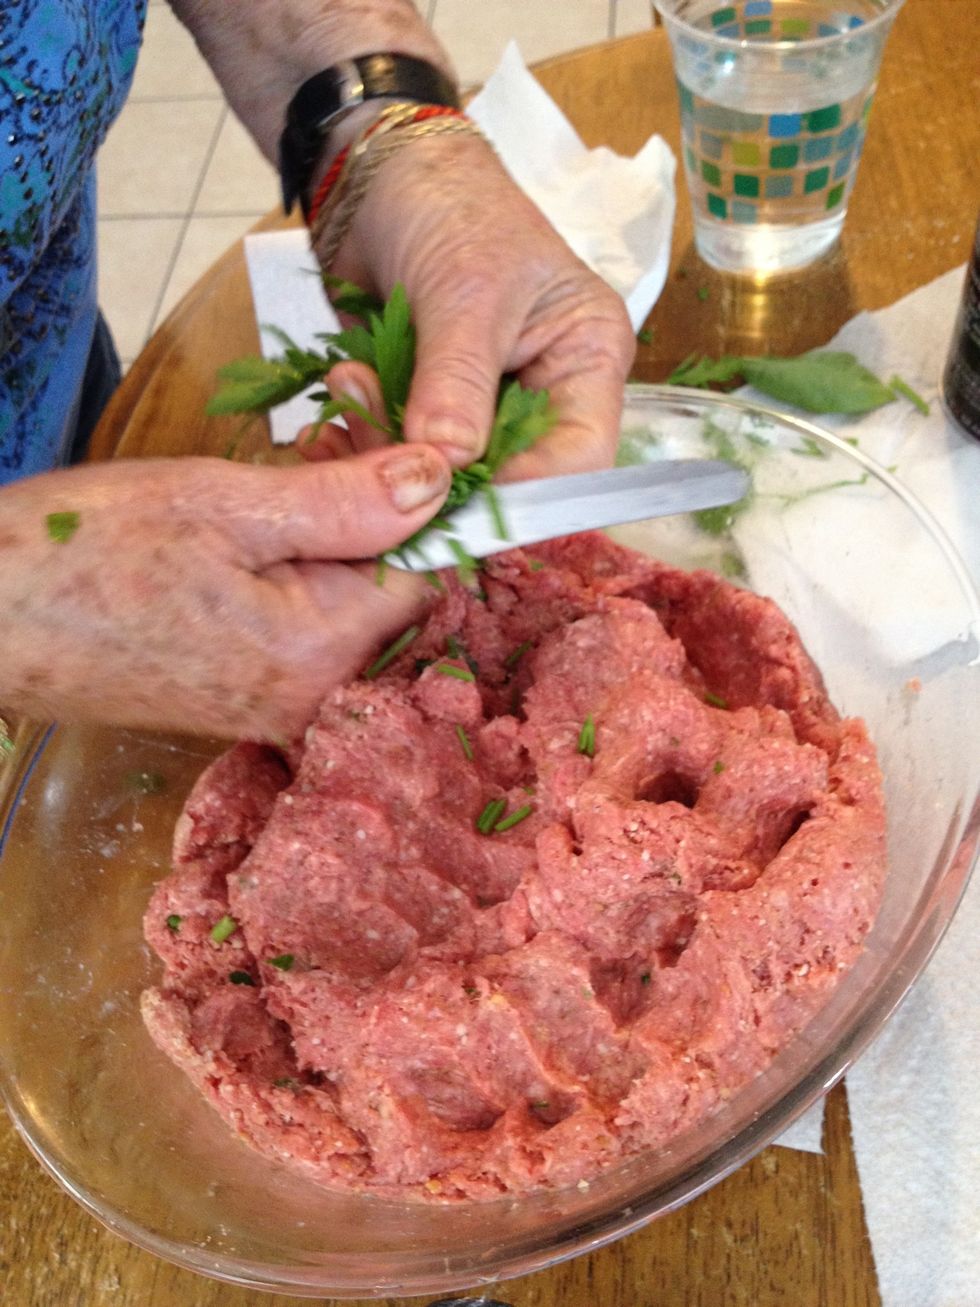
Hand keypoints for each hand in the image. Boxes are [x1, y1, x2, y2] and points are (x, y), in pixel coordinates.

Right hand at [0, 446, 450, 739]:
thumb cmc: (85, 555)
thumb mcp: (224, 503)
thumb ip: (346, 498)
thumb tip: (440, 479)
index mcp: (320, 653)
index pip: (426, 570)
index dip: (418, 491)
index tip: (383, 420)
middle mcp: (314, 695)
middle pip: (388, 583)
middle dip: (376, 493)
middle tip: (340, 409)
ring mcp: (279, 701)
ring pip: (349, 594)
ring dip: (340, 514)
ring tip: (308, 442)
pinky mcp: (249, 691)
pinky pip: (308, 616)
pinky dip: (305, 555)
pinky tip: (277, 502)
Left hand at [312, 131, 636, 480]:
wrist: (374, 177)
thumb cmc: (450, 208)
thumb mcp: (466, 291)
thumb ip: (458, 383)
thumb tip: (449, 464)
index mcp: (586, 362)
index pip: (580, 457)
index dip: (529, 489)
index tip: (461, 493)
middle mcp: (541, 396)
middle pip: (511, 478)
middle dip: (447, 475)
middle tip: (388, 449)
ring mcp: (478, 409)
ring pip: (446, 474)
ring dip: (391, 448)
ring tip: (354, 386)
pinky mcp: (423, 411)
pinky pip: (399, 454)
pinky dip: (365, 437)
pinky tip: (342, 395)